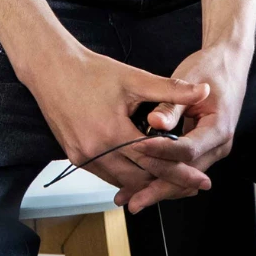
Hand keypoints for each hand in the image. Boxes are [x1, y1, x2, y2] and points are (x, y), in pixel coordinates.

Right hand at [17, 43, 212, 207]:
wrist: (51, 68)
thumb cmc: (91, 71)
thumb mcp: (134, 78)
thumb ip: (171, 89)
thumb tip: (204, 91)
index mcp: (113, 133)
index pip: (155, 163)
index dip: (181, 174)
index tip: (202, 181)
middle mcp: (96, 151)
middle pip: (139, 180)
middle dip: (166, 184)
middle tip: (192, 187)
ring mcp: (82, 156)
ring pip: (122, 181)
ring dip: (145, 182)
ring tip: (170, 181)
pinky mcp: (74, 156)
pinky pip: (105, 174)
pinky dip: (124, 174)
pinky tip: (139, 170)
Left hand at [118, 42, 250, 213]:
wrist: (229, 63)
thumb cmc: (210, 68)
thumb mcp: (190, 80)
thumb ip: (171, 105)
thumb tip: (154, 121)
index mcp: (219, 128)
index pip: (188, 150)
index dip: (161, 152)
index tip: (137, 151)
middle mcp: (219, 145)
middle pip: (187, 174)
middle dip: (158, 188)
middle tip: (132, 200)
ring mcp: (212, 150)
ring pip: (184, 177)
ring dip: (158, 189)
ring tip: (129, 198)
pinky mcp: (203, 149)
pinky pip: (183, 168)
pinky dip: (163, 177)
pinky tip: (140, 185)